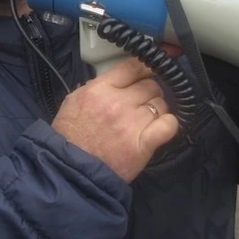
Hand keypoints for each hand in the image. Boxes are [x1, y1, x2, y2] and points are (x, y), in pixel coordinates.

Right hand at [52, 58, 177, 181]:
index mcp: (98, 90)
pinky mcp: (142, 145)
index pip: (132, 67)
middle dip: (149, 92)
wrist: (71, 171)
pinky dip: (168, 124)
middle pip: (150, 85)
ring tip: (148, 118)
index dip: (145, 67)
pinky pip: (168, 125)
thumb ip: (97, 87)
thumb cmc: (70, 138)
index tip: (149, 70)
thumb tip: (119, 79)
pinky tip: (161, 128)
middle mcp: (117, 103)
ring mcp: (131, 124)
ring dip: (157, 109)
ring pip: (161, 104)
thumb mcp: (74, 101)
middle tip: (143, 102)